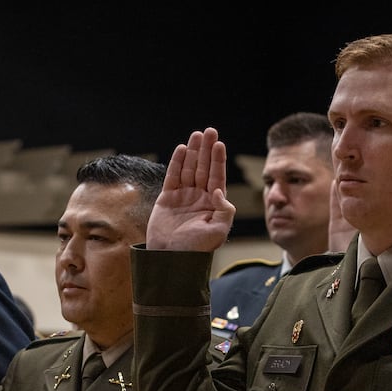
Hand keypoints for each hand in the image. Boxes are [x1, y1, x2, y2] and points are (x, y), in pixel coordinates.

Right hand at [145, 127, 235, 251]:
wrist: (171, 258)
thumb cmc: (197, 248)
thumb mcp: (218, 231)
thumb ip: (224, 210)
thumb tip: (219, 190)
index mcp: (213, 204)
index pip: (217, 177)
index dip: (218, 160)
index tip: (219, 144)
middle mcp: (199, 197)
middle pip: (204, 168)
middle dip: (206, 150)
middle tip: (209, 132)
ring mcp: (183, 197)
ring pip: (189, 169)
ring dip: (193, 152)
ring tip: (196, 135)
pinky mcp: (167, 199)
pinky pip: (172, 176)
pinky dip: (177, 163)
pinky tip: (182, 149)